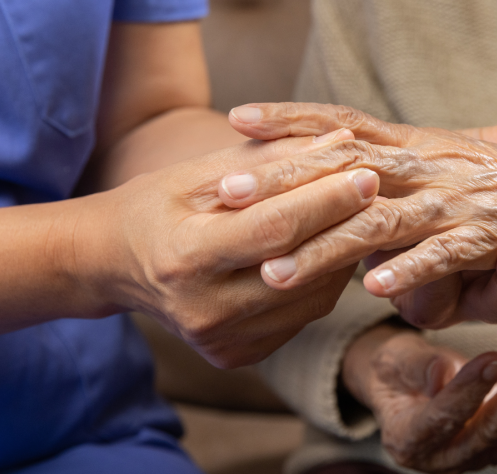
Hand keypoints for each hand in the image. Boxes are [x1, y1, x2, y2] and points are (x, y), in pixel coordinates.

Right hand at [80, 131, 378, 367]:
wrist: (116, 264)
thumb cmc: (159, 205)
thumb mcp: (203, 172)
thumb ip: (272, 159)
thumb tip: (342, 141)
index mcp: (185, 258)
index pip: (274, 228)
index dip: (326, 200)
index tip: (366, 171)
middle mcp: (204, 311)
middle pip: (301, 267)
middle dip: (346, 223)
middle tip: (379, 188)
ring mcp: (223, 341)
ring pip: (313, 297)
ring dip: (343, 253)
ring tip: (357, 215)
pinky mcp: (238, 355)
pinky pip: (303, 315)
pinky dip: (324, 280)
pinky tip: (329, 249)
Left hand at [226, 103, 496, 312]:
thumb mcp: (449, 159)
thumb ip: (401, 157)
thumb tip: (338, 149)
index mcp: (416, 145)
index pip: (344, 125)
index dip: (293, 118)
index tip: (238, 117)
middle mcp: (430, 166)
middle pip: (344, 169)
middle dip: (284, 180)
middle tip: (226, 191)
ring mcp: (457, 200)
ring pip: (380, 222)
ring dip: (327, 245)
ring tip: (274, 268)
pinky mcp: (489, 236)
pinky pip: (445, 255)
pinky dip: (414, 270)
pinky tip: (375, 288)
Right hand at [341, 325, 496, 473]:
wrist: (402, 386)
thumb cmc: (394, 369)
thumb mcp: (394, 360)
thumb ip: (418, 367)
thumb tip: (443, 374)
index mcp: (408, 439)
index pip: (441, 419)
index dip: (468, 390)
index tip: (495, 357)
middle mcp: (443, 458)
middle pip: (487, 433)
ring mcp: (473, 457)